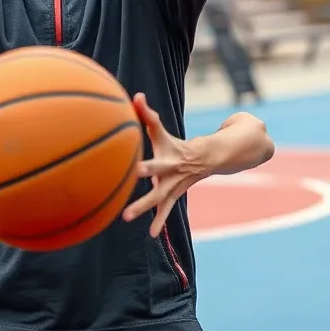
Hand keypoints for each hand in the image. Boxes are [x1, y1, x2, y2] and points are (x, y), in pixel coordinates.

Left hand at [122, 93, 209, 238]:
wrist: (204, 159)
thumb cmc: (173, 144)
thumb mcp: (161, 131)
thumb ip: (148, 114)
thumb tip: (136, 95)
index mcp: (167, 155)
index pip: (156, 156)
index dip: (146, 160)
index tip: (134, 164)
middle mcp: (170, 172)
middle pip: (156, 177)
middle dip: (145, 181)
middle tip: (131, 183)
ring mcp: (172, 186)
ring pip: (158, 199)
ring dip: (144, 208)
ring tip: (125, 217)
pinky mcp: (172, 196)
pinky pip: (165, 210)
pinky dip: (158, 222)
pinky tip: (151, 235)